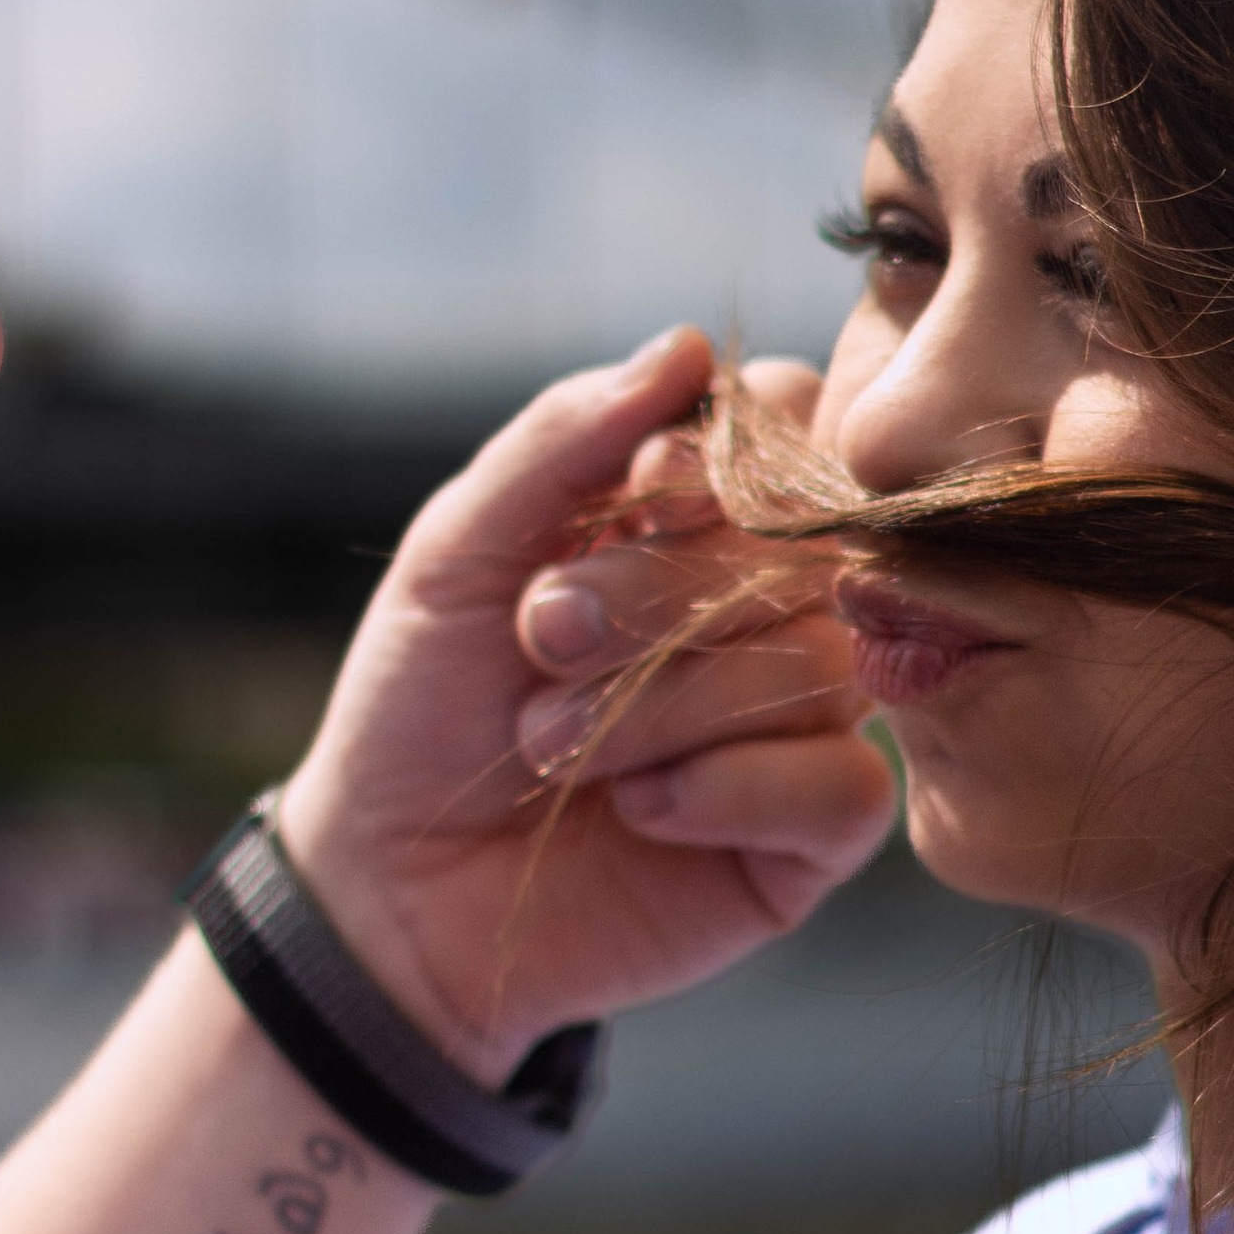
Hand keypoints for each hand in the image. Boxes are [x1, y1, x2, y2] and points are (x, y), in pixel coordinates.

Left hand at [274, 328, 895, 1083]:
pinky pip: (844, 787)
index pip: (792, 426)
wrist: (389, 887)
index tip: (631, 498)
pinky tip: (643, 811)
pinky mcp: (814, 836)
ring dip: (661, 706)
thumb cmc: (424, 706)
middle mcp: (772, 606)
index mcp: (699, 518)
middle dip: (657, 593)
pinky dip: (730, 791)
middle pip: (802, 548)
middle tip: (541, 636)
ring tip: (548, 746)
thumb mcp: (460, 550)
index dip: (722, 458)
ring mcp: (804, 720)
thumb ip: (567, 439)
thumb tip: (690, 345)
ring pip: (817, 667)